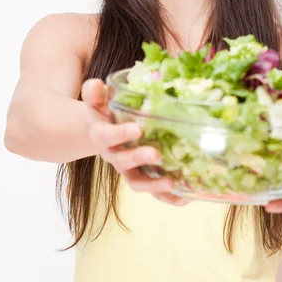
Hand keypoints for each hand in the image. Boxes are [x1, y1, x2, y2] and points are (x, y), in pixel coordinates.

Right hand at [81, 78, 190, 205]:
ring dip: (153, 184)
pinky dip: (168, 197)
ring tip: (171, 182)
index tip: (136, 129)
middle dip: (139, 158)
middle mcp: (113, 155)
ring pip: (137, 182)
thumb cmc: (106, 112)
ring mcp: (127, 170)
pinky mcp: (141, 178)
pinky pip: (153, 192)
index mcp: (101, 135)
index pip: (106, 136)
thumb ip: (95, 93)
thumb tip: (96, 84)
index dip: (120, 134)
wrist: (104, 130)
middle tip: (156, 154)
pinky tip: (186, 195)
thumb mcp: (98, 101)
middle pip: (123, 162)